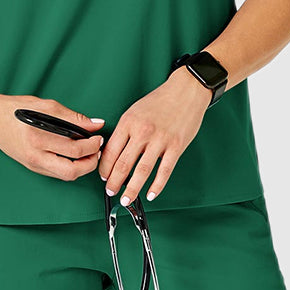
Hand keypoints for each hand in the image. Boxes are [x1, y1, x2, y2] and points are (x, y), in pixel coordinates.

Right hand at [0, 93, 105, 179]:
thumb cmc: (15, 109)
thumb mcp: (46, 105)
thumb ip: (72, 117)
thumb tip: (96, 125)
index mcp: (38, 137)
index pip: (74, 149)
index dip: (92, 145)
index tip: (99, 137)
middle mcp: (34, 155)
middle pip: (71, 171)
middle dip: (90, 163)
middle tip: (97, 151)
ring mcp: (32, 164)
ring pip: (65, 176)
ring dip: (81, 167)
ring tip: (88, 153)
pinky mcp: (32, 167)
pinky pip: (56, 173)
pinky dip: (69, 167)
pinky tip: (74, 156)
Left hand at [98, 68, 209, 203]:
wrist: (186, 91)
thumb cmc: (160, 101)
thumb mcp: (134, 111)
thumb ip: (124, 132)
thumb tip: (112, 153)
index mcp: (128, 122)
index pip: (110, 151)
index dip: (104, 168)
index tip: (103, 177)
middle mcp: (142, 132)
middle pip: (123, 164)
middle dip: (114, 182)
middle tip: (111, 191)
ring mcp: (160, 140)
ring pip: (142, 171)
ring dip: (132, 189)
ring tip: (126, 198)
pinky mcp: (176, 146)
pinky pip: (165, 171)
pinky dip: (156, 186)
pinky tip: (151, 194)